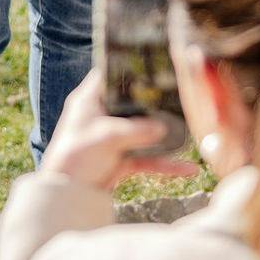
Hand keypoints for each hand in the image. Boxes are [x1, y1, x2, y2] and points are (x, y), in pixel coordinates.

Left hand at [40, 70, 198, 189]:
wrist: (68, 196)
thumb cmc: (75, 158)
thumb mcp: (106, 137)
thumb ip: (137, 129)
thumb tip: (163, 127)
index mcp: (90, 101)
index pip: (109, 75)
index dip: (129, 68)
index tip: (154, 64)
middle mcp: (102, 116)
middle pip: (134, 104)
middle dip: (157, 103)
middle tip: (183, 95)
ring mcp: (114, 138)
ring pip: (145, 131)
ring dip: (166, 136)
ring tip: (191, 131)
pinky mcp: (122, 159)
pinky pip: (149, 158)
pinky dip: (166, 164)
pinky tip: (188, 169)